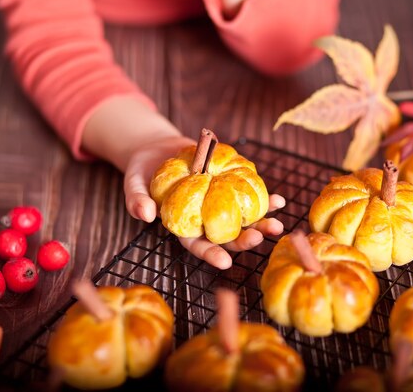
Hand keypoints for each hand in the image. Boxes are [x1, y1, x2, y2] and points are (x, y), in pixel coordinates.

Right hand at [124, 135, 285, 269]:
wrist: (156, 149)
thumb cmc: (142, 171)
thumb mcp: (132, 184)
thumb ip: (136, 200)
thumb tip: (145, 215)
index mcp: (183, 226)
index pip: (197, 245)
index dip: (211, 254)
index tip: (225, 262)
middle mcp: (204, 219)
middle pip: (226, 236)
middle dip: (243, 240)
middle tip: (258, 238)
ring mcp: (218, 204)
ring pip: (242, 219)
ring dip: (261, 223)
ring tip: (277, 225)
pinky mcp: (228, 186)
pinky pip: (248, 194)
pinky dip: (264, 199)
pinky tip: (279, 201)